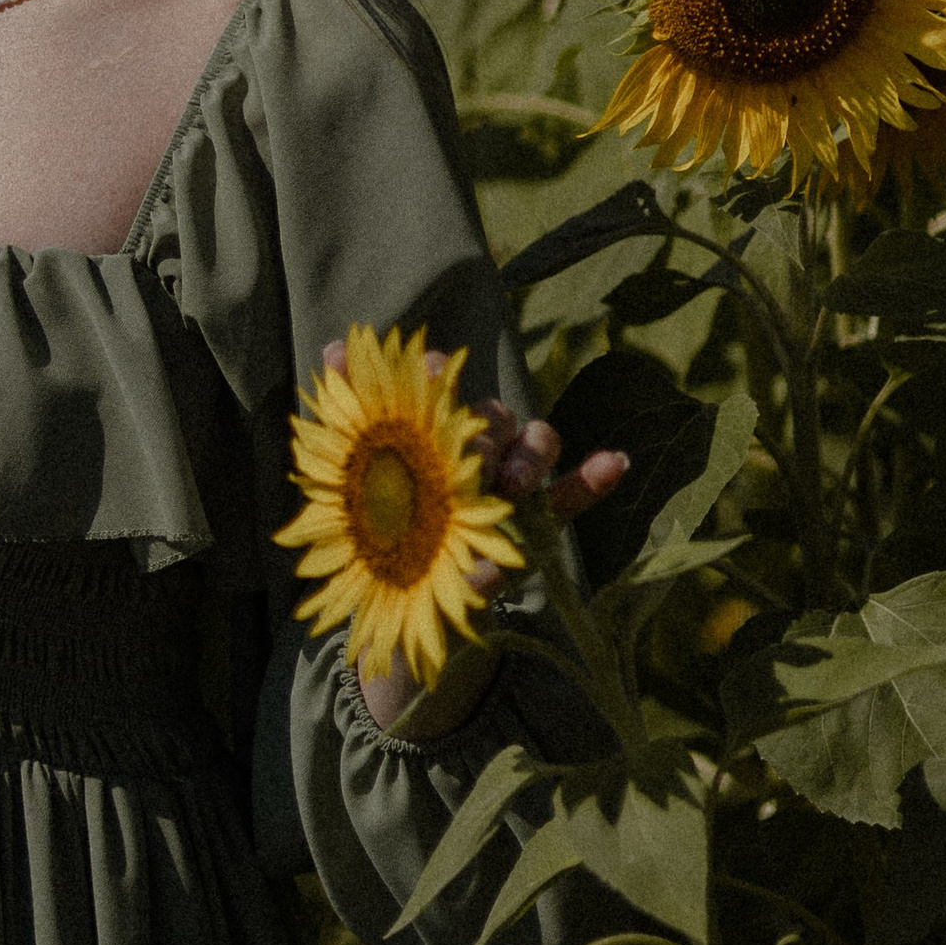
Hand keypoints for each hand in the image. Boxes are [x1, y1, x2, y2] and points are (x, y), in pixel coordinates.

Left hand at [320, 340, 627, 730]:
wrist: (397, 595)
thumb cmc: (374, 523)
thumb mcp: (352, 477)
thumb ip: (345, 414)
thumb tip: (331, 348)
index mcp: (431, 426)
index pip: (443, 384)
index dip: (440, 373)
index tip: (431, 370)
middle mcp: (475, 444)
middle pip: (493, 414)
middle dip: (482, 429)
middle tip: (468, 457)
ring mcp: (509, 483)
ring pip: (535, 443)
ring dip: (529, 453)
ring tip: (514, 482)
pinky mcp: (534, 524)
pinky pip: (570, 497)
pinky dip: (593, 478)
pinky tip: (614, 462)